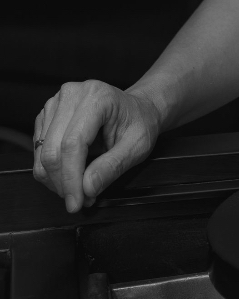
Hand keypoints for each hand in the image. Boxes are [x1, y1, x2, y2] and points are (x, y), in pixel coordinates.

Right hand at [33, 81, 161, 212]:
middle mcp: (72, 95)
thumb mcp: (138, 146)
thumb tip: (87, 188)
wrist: (136, 109)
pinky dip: (51, 170)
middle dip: (63, 183)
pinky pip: (38, 150)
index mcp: (97, 97)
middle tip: (81, 200)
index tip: (76, 203)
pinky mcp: (47, 115)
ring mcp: (56, 103)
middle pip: (52, 150)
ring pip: (41, 153)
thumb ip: (112, 166)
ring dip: (56, 180)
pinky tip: (70, 175)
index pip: (72, 144)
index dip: (71, 178)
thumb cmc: (139, 123)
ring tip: (79, 188)